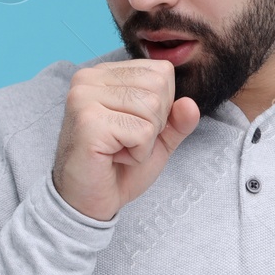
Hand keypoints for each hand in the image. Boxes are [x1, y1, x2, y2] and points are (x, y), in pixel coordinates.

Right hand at [51, 59, 200, 221]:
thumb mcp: (157, 138)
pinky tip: (114, 158)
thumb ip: (177, 119)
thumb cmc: (118, 167)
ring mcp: (85, 97)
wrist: (89, 202)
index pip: (161, 71)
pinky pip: (142, 131)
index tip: (133, 128)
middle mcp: (89, 77)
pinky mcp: (88, 121)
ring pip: (152, 107)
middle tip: (126, 142)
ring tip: (119, 150)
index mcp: (104, 74)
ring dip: (145, 140)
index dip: (162, 107)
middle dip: (155, 123)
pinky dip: (138, 153)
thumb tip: (190, 104)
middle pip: (159, 86)